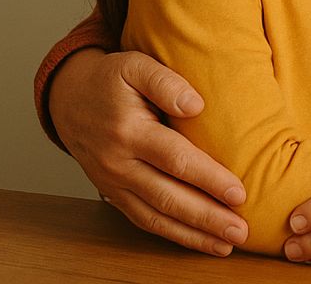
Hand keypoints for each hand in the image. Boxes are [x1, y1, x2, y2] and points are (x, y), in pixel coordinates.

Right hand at [48, 48, 248, 255]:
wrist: (69, 99)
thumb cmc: (111, 80)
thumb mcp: (135, 66)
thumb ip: (165, 82)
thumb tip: (196, 105)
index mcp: (129, 131)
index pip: (175, 160)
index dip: (208, 178)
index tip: (239, 193)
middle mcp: (119, 164)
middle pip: (168, 197)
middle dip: (207, 218)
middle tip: (241, 232)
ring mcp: (114, 184)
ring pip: (156, 218)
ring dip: (193, 235)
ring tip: (227, 245)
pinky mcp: (114, 195)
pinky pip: (144, 221)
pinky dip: (172, 235)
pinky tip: (199, 241)